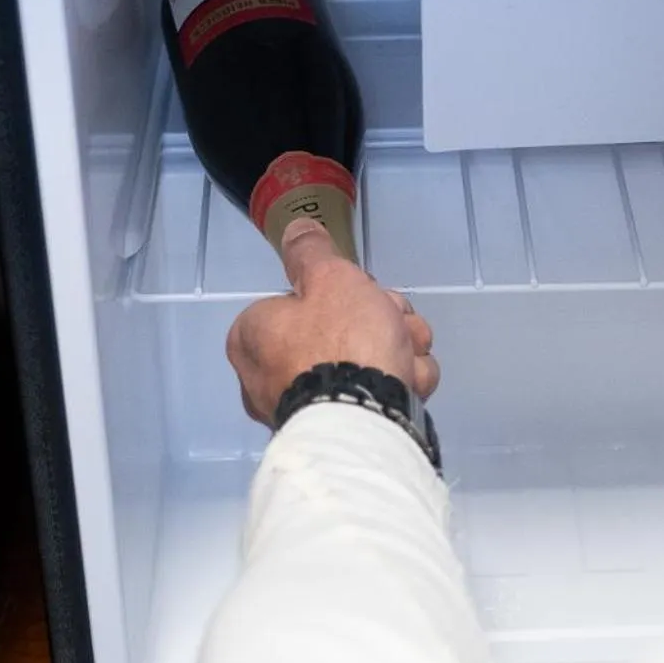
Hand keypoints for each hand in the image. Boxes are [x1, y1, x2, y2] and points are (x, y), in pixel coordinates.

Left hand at [226, 219, 438, 426]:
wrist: (366, 419)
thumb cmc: (341, 341)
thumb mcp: (329, 277)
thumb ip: (311, 252)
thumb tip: (294, 229)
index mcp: (253, 335)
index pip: (308, 300)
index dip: (347, 293)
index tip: (367, 295)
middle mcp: (265, 376)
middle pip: (339, 330)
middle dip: (382, 323)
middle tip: (396, 325)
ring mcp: (300, 409)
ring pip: (361, 362)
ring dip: (399, 351)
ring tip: (409, 357)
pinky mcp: (335, 433)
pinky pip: (368, 397)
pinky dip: (395, 386)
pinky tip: (407, 385)